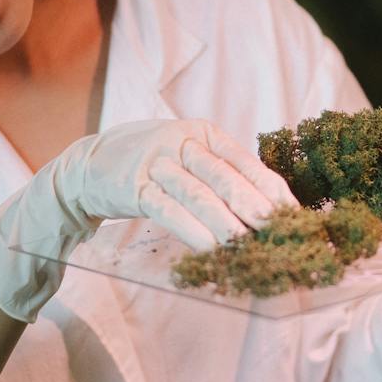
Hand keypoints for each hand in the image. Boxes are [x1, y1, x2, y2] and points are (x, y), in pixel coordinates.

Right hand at [0, 119, 297, 321]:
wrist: (90, 166)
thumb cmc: (154, 165)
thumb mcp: (188, 156)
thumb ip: (222, 174)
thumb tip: (267, 208)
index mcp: (203, 132)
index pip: (244, 160)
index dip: (269, 186)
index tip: (292, 210)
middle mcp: (181, 142)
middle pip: (224, 176)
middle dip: (254, 204)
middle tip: (278, 228)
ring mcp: (156, 163)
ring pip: (198, 195)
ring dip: (226, 223)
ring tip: (249, 244)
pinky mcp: (134, 187)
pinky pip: (168, 210)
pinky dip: (192, 230)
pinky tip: (211, 248)